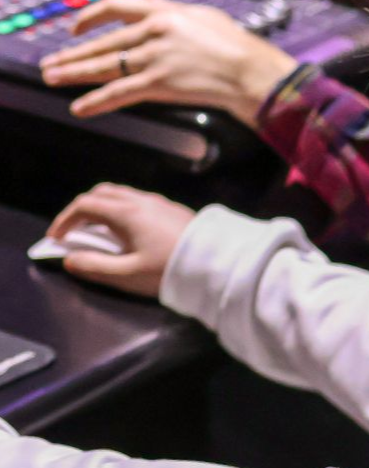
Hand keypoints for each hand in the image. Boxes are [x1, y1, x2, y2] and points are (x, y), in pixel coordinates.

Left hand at [40, 0, 296, 125]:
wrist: (250, 70)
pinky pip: (120, 93)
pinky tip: (79, 108)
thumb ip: (169, 6)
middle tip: (49, 64)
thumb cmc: (233, 43)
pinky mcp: (160, 84)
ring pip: (104, 67)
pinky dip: (97, 101)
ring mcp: (156, 58)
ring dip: (74, 73)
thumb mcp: (200, 15)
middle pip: (103, 43)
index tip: (75, 28)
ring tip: (52, 78)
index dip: (90, 17)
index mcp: (164, 12)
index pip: (116, 7)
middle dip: (71, 54)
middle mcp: (155, 32)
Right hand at [48, 183, 193, 295]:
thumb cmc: (168, 269)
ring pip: (120, 194)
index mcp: (126, 213)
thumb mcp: (127, 274)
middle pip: (101, 193)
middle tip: (72, 230)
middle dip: (81, 209)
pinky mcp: (169, 208)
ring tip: (94, 231)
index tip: (56, 237)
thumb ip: (95, 266)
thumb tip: (70, 259)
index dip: (65, 219)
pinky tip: (122, 230)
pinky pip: (135, 200)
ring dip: (100, 208)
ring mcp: (156, 202)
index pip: (85, 205)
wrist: (213, 261)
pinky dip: (118, 209)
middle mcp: (140, 200)